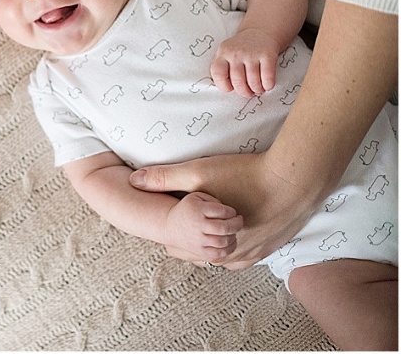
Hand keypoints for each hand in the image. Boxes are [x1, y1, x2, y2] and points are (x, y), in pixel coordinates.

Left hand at [130, 152, 316, 267]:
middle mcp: (233, 256)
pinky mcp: (272, 248)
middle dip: (189, 240)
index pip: (179, 249)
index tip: (164, 220)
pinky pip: (245, 254)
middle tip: (179, 223)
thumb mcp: (199, 172)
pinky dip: (234, 245)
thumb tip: (134, 181)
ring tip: (200, 228)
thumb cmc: (245, 175)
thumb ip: (164, 178)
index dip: (169, 234)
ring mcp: (255, 254)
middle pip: (201, 254)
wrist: (296, 179)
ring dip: (211, 244)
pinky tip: (230, 233)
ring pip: (224, 257)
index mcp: (211, 244)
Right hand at [163, 191, 242, 263]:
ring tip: (233, 231)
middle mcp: (198, 225)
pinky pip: (219, 254)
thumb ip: (213, 200)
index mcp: (198, 209)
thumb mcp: (197, 197)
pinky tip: (230, 242)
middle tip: (239, 220)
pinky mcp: (199, 251)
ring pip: (223, 241)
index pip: (222, 211)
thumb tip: (230, 212)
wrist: (170, 225)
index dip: (232, 211)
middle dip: (237, 224)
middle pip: (224, 227)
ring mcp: (198, 240)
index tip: (232, 212)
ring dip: (233, 236)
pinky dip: (229, 249)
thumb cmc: (187, 209)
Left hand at [210, 28, 280, 96]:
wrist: (260, 32)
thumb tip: (226, 89)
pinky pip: (267, 77)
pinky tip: (266, 84)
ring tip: (257, 89)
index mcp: (223, 53)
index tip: (230, 88)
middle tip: (248, 92)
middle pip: (237, 81)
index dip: (224, 86)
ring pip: (253, 82)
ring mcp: (252, 53)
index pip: (218, 73)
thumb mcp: (225, 53)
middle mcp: (236, 53)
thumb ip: (222, 68)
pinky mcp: (267, 55)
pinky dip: (267, 85)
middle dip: (243, 92)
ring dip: (256, 90)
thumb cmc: (241, 50)